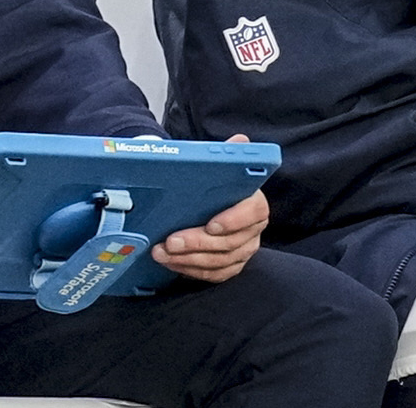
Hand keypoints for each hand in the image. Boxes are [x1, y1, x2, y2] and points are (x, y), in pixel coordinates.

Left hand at [151, 135, 267, 282]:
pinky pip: (214, 275)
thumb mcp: (218, 169)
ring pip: (220, 261)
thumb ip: (229, 156)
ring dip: (188, 259)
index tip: (211, 223)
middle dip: (198, 243)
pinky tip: (171, 263)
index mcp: (254, 202)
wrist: (206, 206)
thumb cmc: (213, 188)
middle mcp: (253, 229)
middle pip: (231, 242)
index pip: (254, 212)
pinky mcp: (230, 266)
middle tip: (170, 240)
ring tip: (161, 252)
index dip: (234, 220)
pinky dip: (190, 271)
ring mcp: (243, 250)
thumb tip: (240, 141)